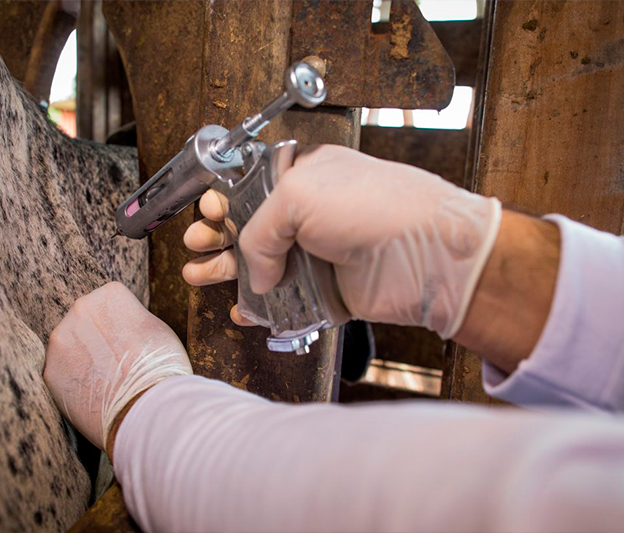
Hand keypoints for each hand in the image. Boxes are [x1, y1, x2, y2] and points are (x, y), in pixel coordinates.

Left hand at [44, 282, 191, 450]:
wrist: (148, 407)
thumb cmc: (161, 368)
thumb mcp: (157, 329)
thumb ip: (132, 320)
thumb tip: (123, 327)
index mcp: (110, 294)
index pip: (110, 303)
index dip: (122, 326)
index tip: (130, 343)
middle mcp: (80, 308)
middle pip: (86, 322)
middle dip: (97, 339)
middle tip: (116, 364)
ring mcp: (61, 339)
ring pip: (70, 347)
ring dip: (83, 360)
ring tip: (105, 382)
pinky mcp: (50, 370)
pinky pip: (61, 373)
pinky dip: (73, 383)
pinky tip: (93, 394)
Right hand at [183, 145, 500, 338]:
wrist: (426, 254)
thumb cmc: (374, 207)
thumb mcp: (298, 196)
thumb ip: (259, 230)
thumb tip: (255, 273)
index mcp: (306, 177)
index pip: (253, 186)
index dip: (226, 199)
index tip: (208, 211)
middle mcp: (312, 215)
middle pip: (250, 227)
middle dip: (217, 236)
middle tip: (197, 242)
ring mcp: (319, 255)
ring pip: (262, 266)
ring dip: (227, 271)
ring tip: (198, 274)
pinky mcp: (328, 292)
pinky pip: (285, 302)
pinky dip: (260, 308)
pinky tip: (240, 309)